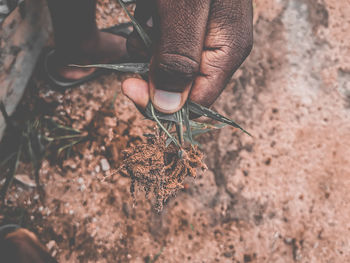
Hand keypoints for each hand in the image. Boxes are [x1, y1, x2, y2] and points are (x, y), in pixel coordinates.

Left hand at [123, 0, 252, 113]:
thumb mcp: (183, 8)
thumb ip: (178, 59)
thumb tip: (168, 108)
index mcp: (226, 52)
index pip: (195, 103)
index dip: (160, 101)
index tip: (129, 86)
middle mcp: (220, 49)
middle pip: (182, 85)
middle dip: (152, 69)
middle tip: (142, 36)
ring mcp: (206, 36)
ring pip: (170, 65)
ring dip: (148, 48)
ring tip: (148, 15)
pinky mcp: (191, 24)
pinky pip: (166, 43)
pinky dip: (150, 32)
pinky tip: (151, 10)